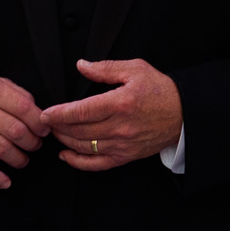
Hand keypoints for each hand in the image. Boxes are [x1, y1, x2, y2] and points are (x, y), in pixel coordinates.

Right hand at [0, 72, 48, 188]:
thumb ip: (18, 94)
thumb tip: (39, 115)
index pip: (23, 108)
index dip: (39, 122)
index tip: (45, 130)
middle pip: (15, 131)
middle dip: (32, 141)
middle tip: (36, 144)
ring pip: (2, 149)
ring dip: (19, 158)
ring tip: (24, 158)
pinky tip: (6, 182)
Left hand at [42, 59, 181, 171]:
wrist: (183, 113)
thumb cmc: (160, 90)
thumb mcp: (135, 69)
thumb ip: (105, 68)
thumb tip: (82, 65)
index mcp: (120, 103)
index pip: (81, 111)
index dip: (59, 114)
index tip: (46, 113)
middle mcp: (120, 127)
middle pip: (79, 131)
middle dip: (58, 127)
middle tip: (47, 121)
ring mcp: (122, 144)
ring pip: (84, 147)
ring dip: (65, 141)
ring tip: (56, 132)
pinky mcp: (126, 156)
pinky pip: (97, 164)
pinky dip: (78, 162)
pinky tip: (66, 155)